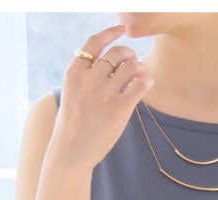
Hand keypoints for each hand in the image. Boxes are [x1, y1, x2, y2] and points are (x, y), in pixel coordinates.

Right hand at [48, 23, 154, 171]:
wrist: (71, 152)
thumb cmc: (73, 124)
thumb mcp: (71, 93)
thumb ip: (86, 76)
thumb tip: (111, 63)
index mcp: (75, 73)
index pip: (95, 42)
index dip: (111, 33)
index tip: (122, 30)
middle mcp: (89, 79)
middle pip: (117, 53)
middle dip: (128, 54)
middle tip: (132, 63)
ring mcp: (104, 94)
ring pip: (131, 67)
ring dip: (140, 67)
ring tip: (140, 75)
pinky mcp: (119, 109)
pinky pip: (140, 85)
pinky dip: (146, 81)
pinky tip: (146, 84)